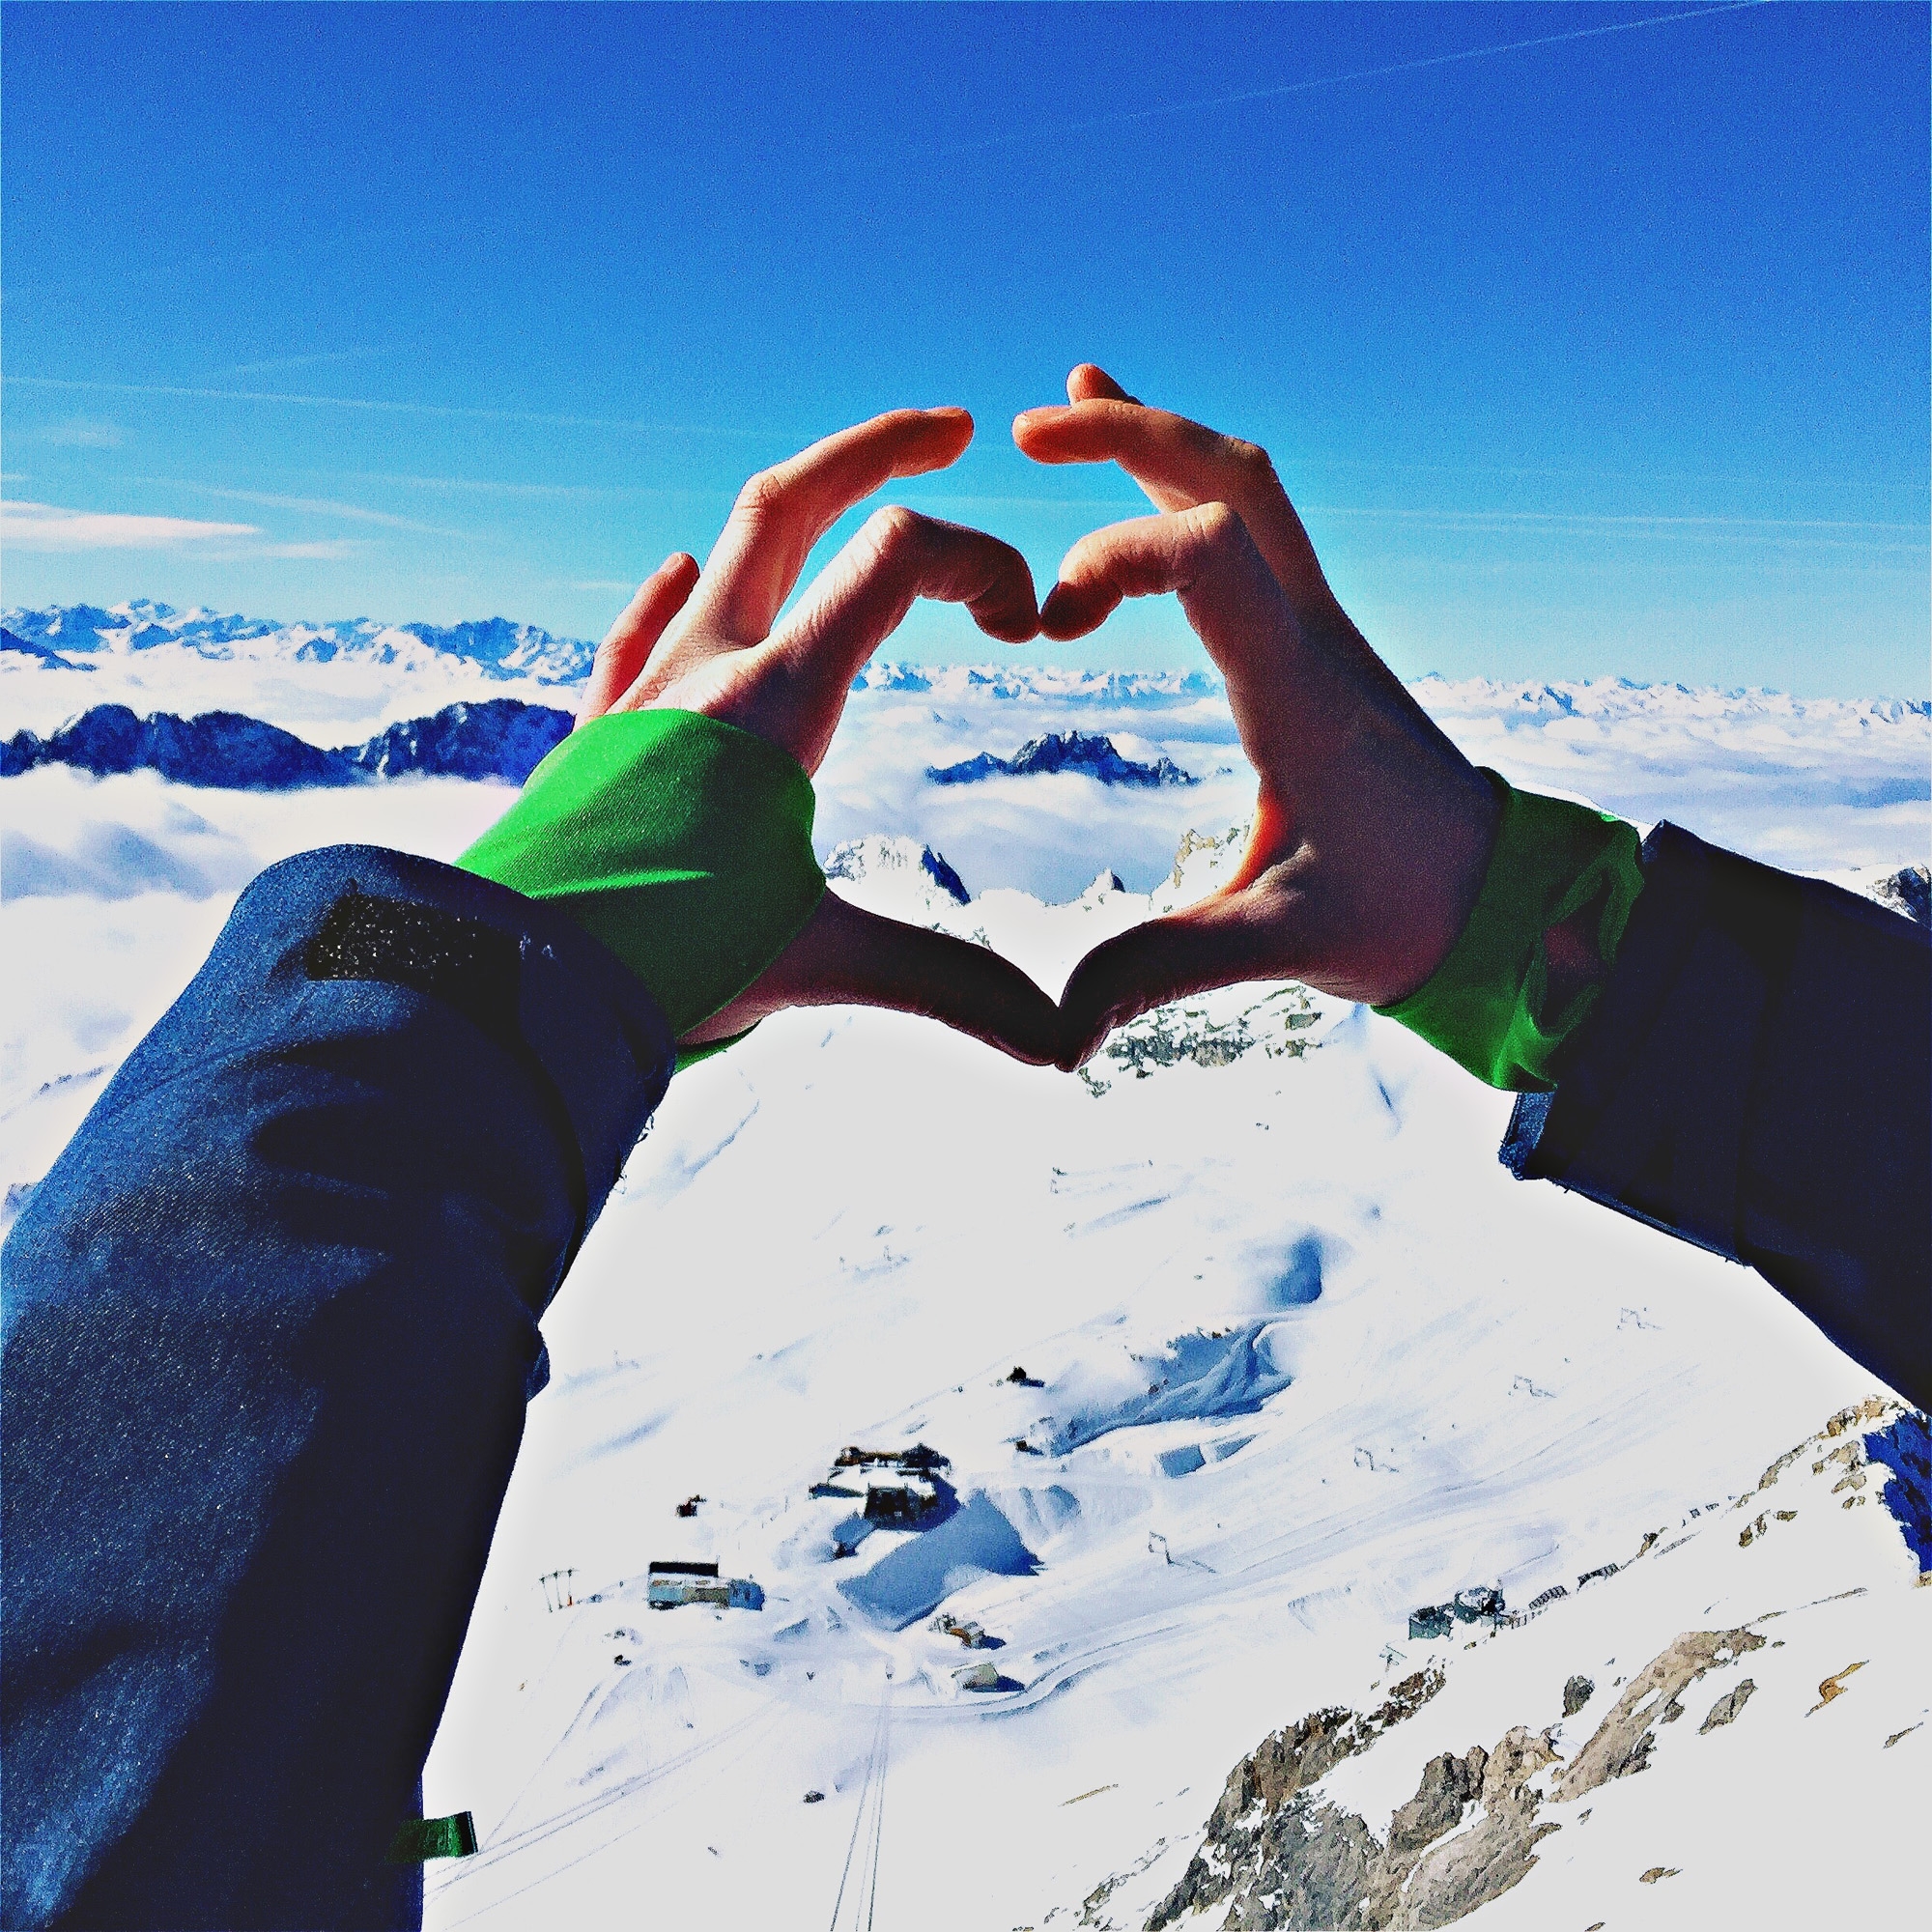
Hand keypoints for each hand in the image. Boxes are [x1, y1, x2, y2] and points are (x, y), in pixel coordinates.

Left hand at [577, 407, 1060, 1063]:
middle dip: (880, 450)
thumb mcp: (818, 963)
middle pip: (794, 503)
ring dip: (796, 505)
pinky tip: (681, 574)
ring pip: (720, 548)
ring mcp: (643, 690)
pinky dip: (675, 589)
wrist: (505, 974)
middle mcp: (703, 668)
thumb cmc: (655, 962)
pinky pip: (637, 627)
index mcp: (774, 702)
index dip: (978, 563)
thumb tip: (1061, 1041)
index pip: (894, 557)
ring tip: (844, 497)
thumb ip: (946, 985)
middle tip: (955, 429)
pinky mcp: (599, 732)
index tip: (1020, 630)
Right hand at [1014, 366, 1500, 1067]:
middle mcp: (1312, 635)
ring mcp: (1319, 627)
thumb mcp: (1276, 944)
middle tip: (1028, 428)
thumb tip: (1056, 1027)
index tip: (1054, 624)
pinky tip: (1141, 478)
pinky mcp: (1315, 641)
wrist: (1492, 897)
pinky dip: (1186, 487)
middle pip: (1233, 479)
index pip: (1209, 553)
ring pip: (1248, 487)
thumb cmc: (1394, 912)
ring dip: (1158, 441)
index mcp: (1298, 691)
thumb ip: (1163, 971)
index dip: (1116, 551)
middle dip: (1130, 434)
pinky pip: (1253, 530)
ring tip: (1069, 406)